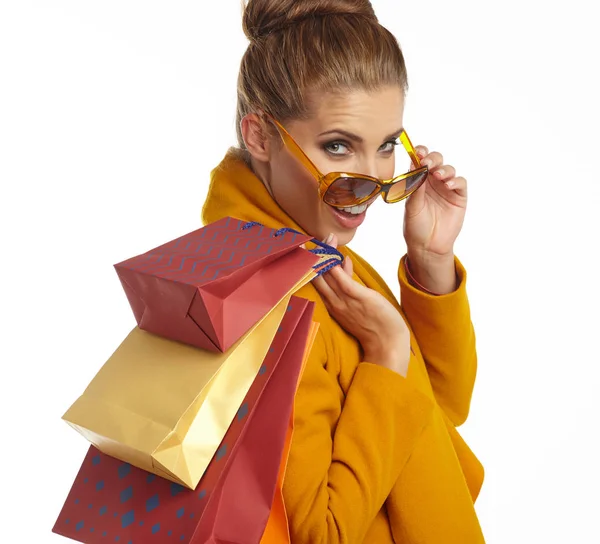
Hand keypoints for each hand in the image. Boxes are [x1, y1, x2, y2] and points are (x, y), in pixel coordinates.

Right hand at [312, 235, 410, 376]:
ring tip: (326, 239)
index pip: (316, 280)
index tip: (306, 249)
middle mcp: (334, 302)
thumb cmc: (373, 323)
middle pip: (317, 277)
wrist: (387, 343)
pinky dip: (337, 269)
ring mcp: (345, 301)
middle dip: (311, 258)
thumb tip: (344, 262)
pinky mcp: (359, 298)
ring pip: (328, 277)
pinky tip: (335, 257)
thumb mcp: (356, 301)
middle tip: (304, 242)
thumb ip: (348, 281)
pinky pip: (343, 282)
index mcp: (332, 303)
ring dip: (326, 256)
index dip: (310, 264)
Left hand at [404, 146, 467, 258]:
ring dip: (444, 169)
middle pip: (436, 161)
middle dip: (433, 158)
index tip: (418, 152)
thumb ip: (414, 186)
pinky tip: (448, 185)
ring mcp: (446, 188)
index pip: (420, 161)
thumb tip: (415, 164)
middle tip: (428, 163)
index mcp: (418, 181)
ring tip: (438, 176)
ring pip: (449, 169)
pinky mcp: (459, 197)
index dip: (420, 153)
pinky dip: (455, 181)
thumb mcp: (411, 206)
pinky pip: (460, 183)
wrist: (427, 246)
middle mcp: (432, 182)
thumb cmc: (415, 226)